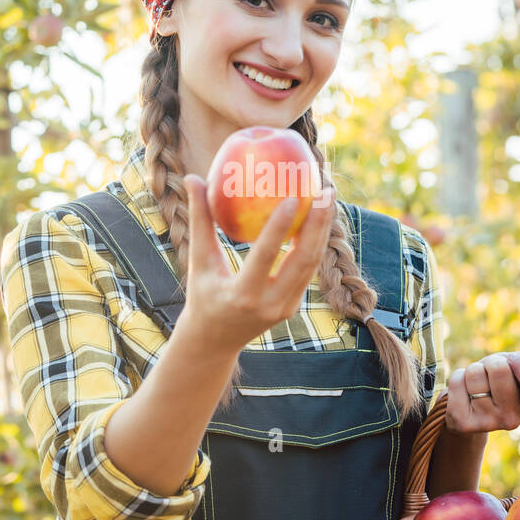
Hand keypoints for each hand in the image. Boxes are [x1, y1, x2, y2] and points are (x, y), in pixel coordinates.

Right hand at [177, 174, 336, 354]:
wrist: (215, 341)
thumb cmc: (202, 294)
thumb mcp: (199, 260)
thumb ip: (200, 220)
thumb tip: (192, 177)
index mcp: (242, 295)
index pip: (265, 256)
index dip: (280, 227)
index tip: (294, 197)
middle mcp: (269, 304)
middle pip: (303, 261)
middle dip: (318, 225)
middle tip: (325, 191)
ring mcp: (285, 308)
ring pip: (311, 265)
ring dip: (323, 231)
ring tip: (328, 197)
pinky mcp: (293, 307)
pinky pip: (308, 270)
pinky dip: (315, 243)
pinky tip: (319, 218)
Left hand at [445, 349, 519, 433]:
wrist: (470, 409)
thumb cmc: (497, 383)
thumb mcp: (515, 369)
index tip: (514, 361)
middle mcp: (512, 419)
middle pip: (499, 369)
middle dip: (492, 362)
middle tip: (490, 372)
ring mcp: (487, 423)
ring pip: (475, 373)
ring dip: (474, 369)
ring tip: (477, 383)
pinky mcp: (463, 422)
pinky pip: (457, 381)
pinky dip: (458, 377)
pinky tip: (464, 391)